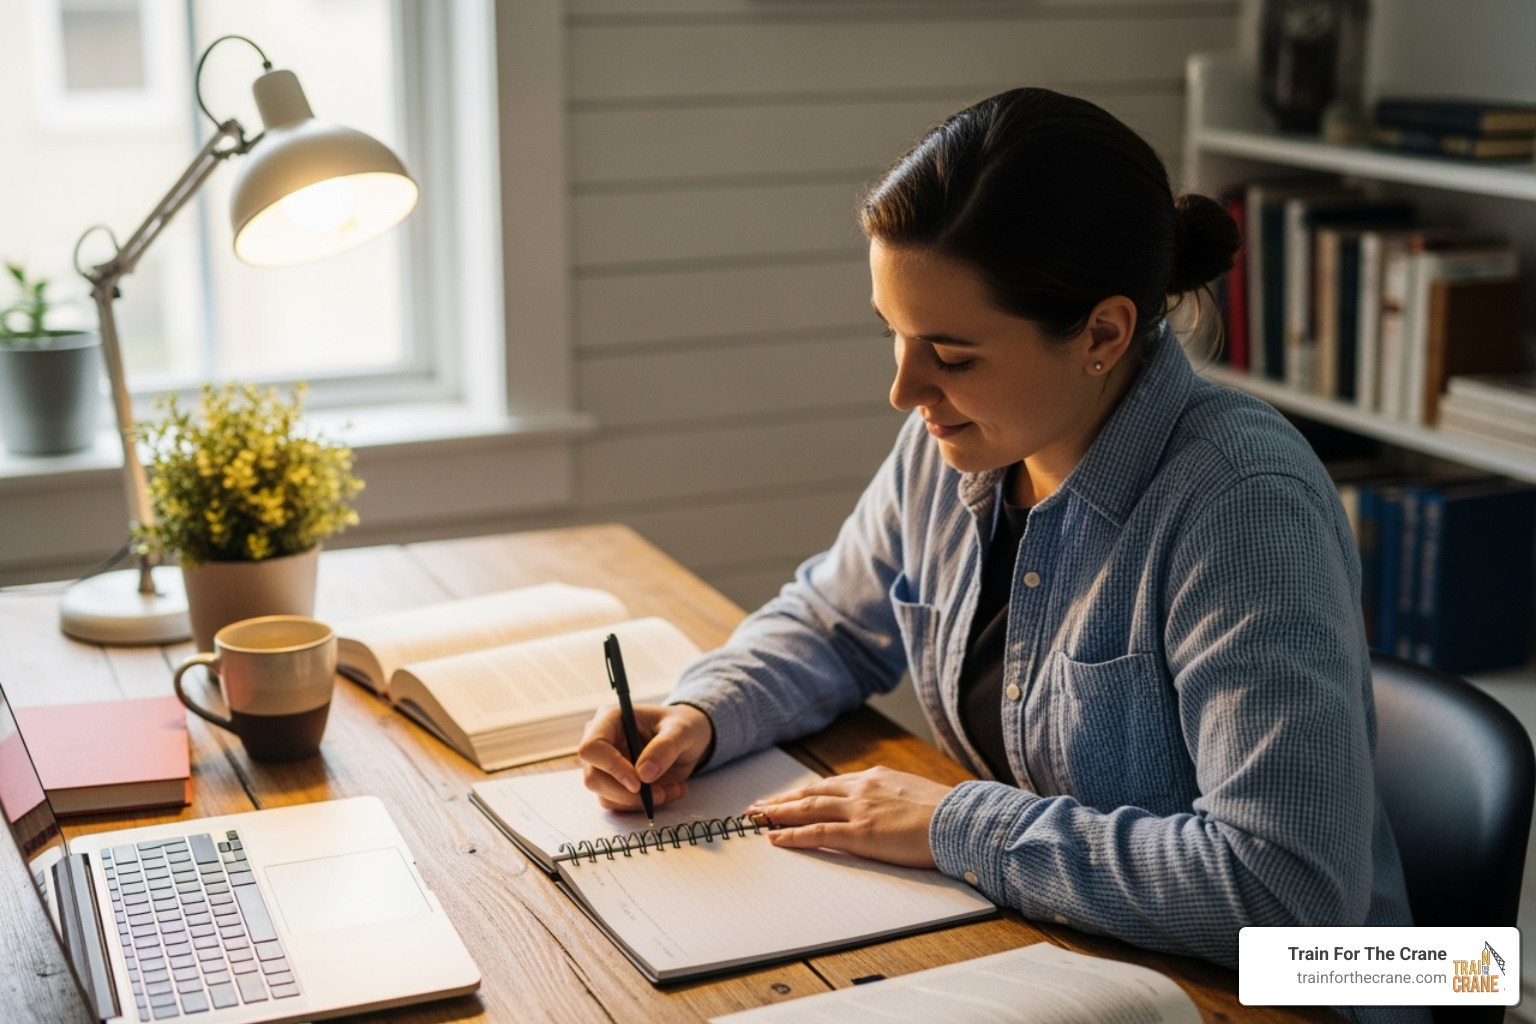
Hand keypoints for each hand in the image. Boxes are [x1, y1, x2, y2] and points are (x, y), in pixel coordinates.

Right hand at [577, 703, 713, 812]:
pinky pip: (619, 804)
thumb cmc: (682, 726)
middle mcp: (600, 743)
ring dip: (640, 801)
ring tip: (672, 789)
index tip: (638, 783)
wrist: (688, 740)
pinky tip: (667, 791)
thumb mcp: (682, 730)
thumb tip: (643, 774)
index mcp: (609, 719)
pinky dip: (643, 805)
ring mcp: (604, 765)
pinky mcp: (613, 784)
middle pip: (594, 777)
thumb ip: (665, 747)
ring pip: (606, 796)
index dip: (611, 767)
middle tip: (661, 793)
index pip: (591, 748)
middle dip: (628, 793)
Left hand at [745, 766, 951, 868]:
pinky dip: (792, 835)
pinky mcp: (860, 834)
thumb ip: (889, 797)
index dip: (804, 793)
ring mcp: (859, 810)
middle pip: (811, 793)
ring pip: (807, 809)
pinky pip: (817, 833)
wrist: (960, 820)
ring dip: (778, 813)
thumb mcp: (911, 794)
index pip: (829, 785)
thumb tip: (881, 807)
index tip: (786, 798)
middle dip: (782, 801)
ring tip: (756, 818)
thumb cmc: (944, 812)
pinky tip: (775, 837)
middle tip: (757, 806)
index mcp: (874, 778)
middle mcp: (861, 789)